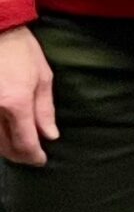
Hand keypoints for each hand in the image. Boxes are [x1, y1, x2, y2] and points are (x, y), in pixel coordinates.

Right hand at [0, 25, 57, 166]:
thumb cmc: (21, 50)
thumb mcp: (42, 77)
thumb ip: (44, 110)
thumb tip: (50, 135)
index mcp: (15, 102)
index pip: (24, 142)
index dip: (33, 156)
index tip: (41, 160)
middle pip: (4, 147)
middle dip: (19, 155)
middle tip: (32, 155)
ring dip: (5, 147)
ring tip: (20, 147)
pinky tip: (5, 133)